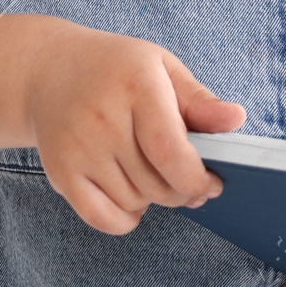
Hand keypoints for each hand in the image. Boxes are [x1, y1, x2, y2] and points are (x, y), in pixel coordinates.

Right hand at [23, 26, 246, 233]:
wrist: (49, 70)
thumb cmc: (117, 69)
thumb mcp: (162, 67)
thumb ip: (200, 100)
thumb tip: (236, 120)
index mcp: (136, 85)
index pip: (170, 149)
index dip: (196, 177)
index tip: (212, 182)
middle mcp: (102, 118)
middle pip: (156, 183)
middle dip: (182, 190)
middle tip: (187, 178)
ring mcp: (78, 148)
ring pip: (134, 202)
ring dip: (153, 198)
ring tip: (152, 172)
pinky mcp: (60, 172)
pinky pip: (102, 218)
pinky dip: (125, 219)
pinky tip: (132, 199)